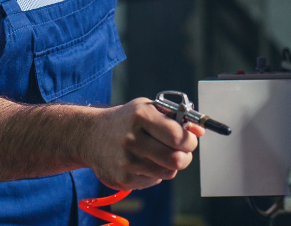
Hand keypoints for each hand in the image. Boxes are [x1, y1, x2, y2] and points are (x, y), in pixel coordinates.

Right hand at [83, 98, 203, 189]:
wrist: (89, 136)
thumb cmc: (126, 120)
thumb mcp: (147, 109)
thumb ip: (175, 118)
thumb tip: (200, 130)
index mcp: (140, 116)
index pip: (177, 136)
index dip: (190, 141)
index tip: (189, 140)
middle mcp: (131, 139)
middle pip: (176, 159)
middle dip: (185, 156)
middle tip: (181, 151)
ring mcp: (126, 161)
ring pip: (168, 172)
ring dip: (170, 165)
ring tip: (159, 155)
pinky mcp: (122, 179)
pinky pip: (154, 181)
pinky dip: (154, 174)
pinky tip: (142, 162)